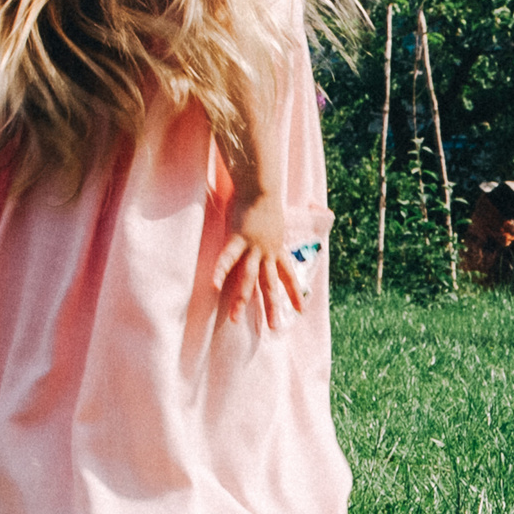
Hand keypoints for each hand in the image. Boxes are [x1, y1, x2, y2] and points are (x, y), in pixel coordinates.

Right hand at [210, 188, 303, 329]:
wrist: (262, 185)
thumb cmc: (263, 201)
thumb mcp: (272, 222)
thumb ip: (269, 233)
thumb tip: (267, 235)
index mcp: (277, 249)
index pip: (289, 276)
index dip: (294, 293)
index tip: (300, 310)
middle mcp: (268, 252)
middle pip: (270, 284)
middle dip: (272, 307)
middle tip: (274, 328)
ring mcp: (254, 247)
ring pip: (249, 278)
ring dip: (242, 299)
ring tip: (236, 319)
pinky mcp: (238, 238)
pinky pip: (229, 257)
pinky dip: (221, 271)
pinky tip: (214, 286)